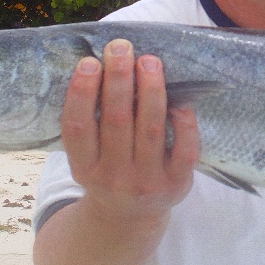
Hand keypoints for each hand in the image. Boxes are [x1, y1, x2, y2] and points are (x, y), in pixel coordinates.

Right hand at [60, 39, 199, 222]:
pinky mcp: (177, 184)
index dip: (82, 93)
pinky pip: (185, 149)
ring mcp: (147, 182)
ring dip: (151, 90)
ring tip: (149, 60)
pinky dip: (184, 121)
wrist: (129, 218)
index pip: (78, 128)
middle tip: (120, 47)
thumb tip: (101, 63)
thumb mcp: (88, 155)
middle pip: (116, 122)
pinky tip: (180, 99)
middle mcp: (113, 177)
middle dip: (119, 80)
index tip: (89, 62)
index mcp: (84, 167)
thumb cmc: (108, 168)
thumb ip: (91, 120)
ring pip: (150, 129)